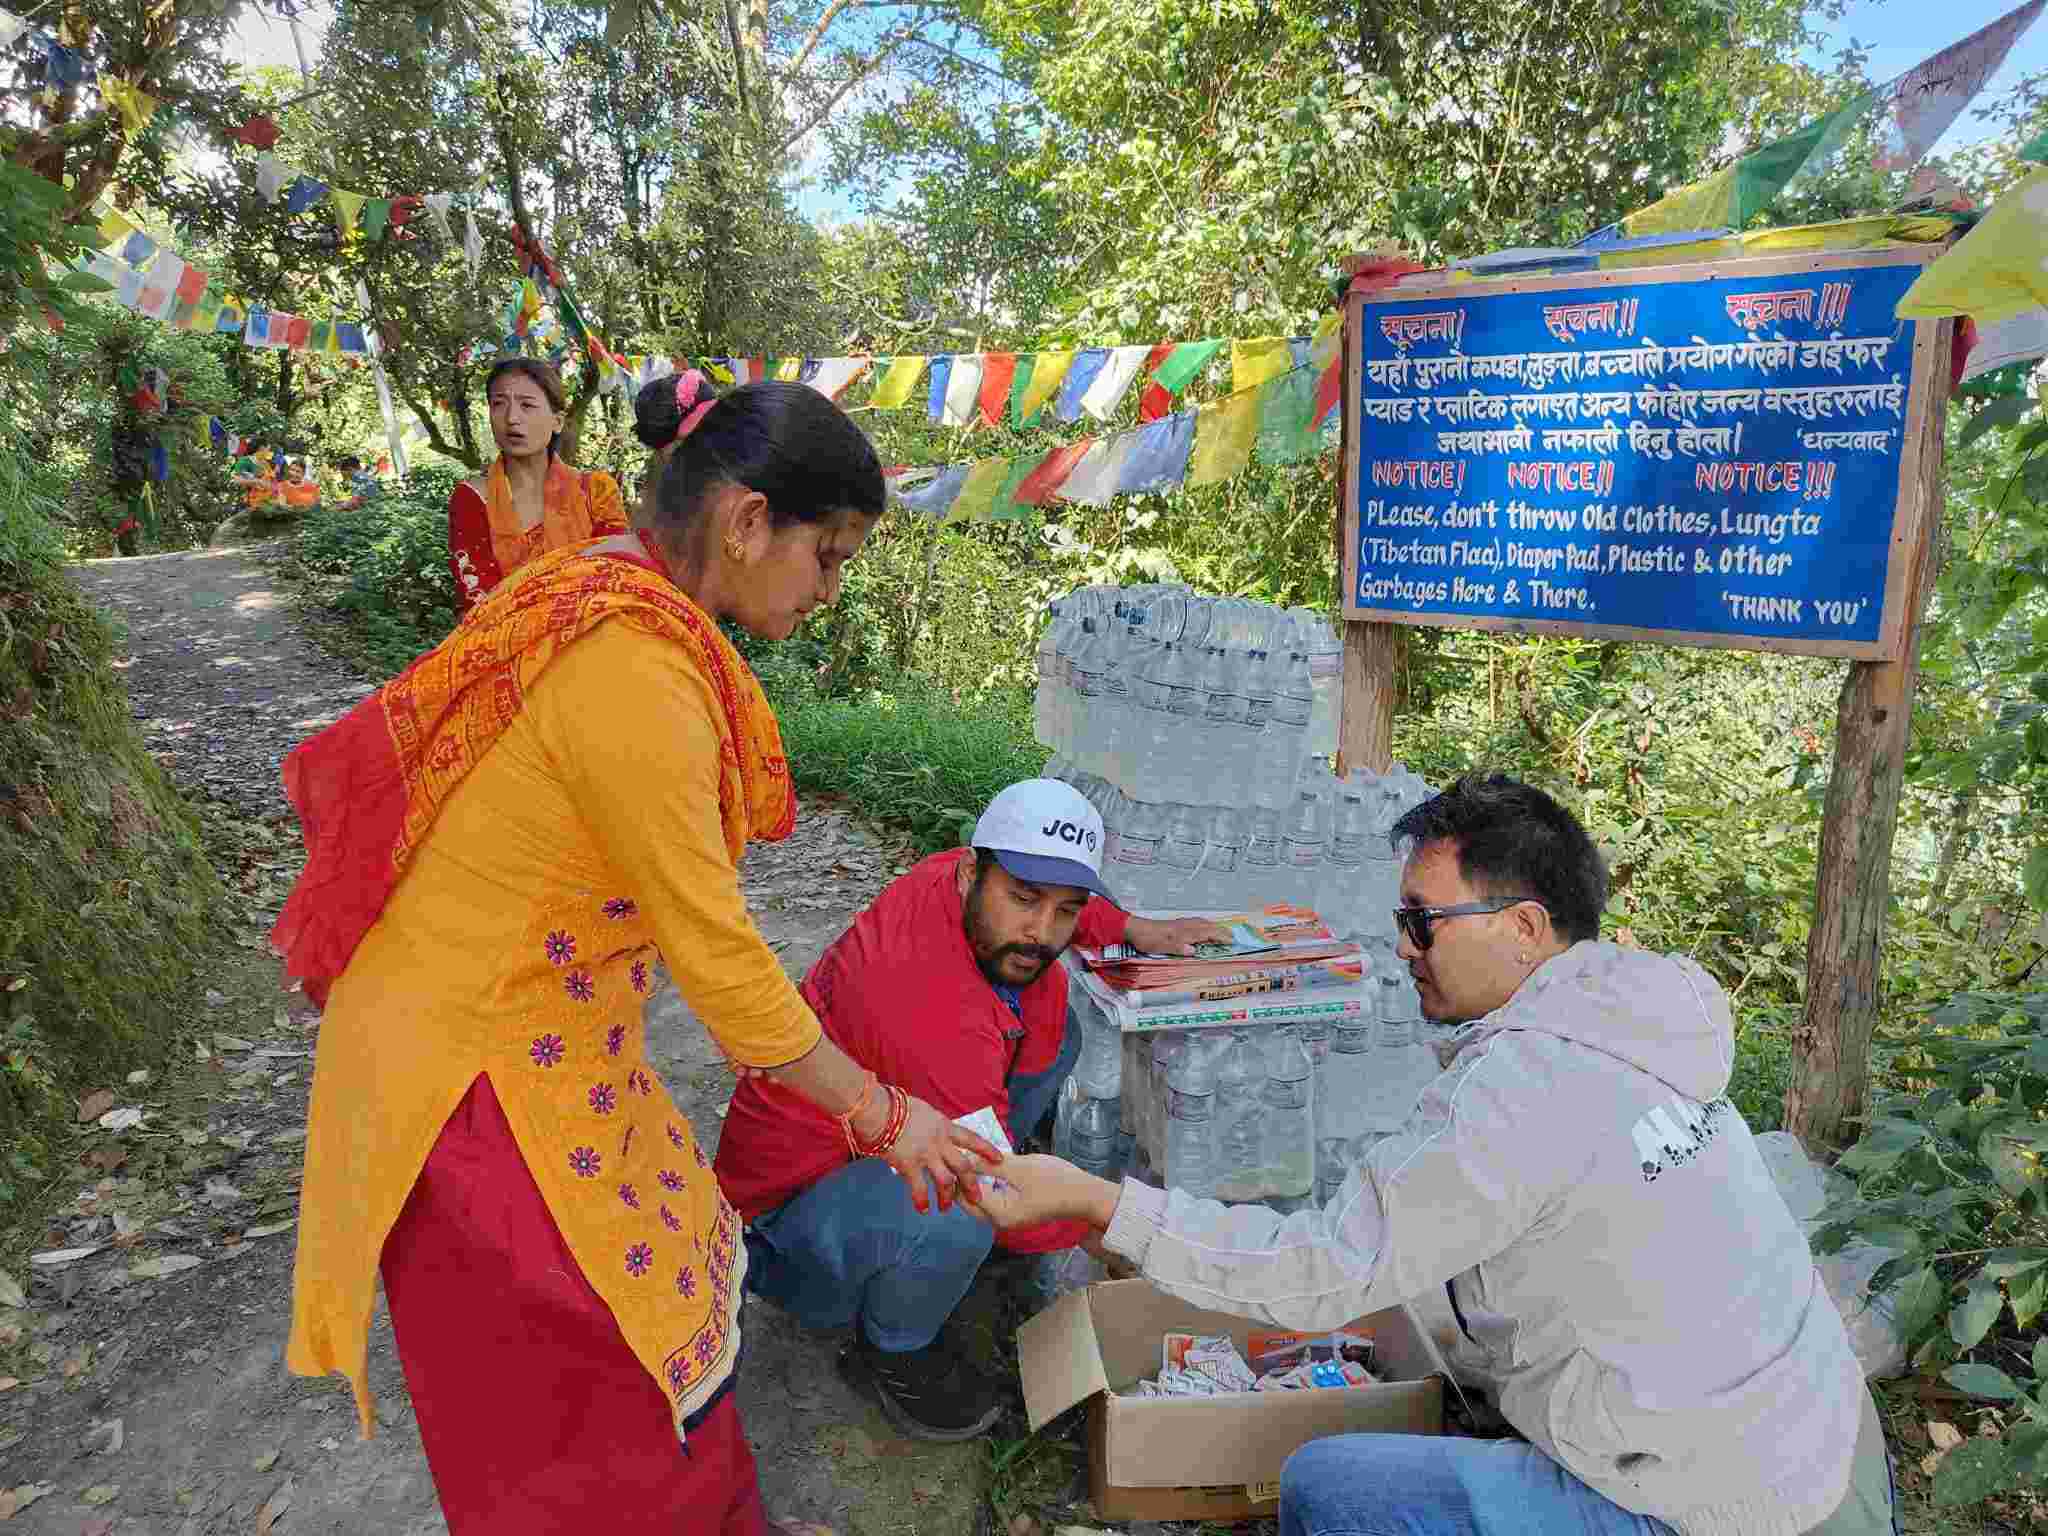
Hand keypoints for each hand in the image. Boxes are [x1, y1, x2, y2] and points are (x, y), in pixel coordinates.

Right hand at [875, 1094, 1000, 1214]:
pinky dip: (922, 1200)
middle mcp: (939, 1142)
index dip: (987, 1149)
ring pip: (946, 1180)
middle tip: (977, 1197)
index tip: (999, 1158)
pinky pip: (920, 1187)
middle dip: (971, 1183)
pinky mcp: (909, 1164)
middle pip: (963, 1166)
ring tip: (946, 1208)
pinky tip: (923, 1209)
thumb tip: (933, 1133)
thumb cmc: (896, 1107)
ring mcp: (926, 1154)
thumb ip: (932, 1126)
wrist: (879, 1110)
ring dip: (947, 1197)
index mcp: (944, 1126)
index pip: (972, 1138)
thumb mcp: (923, 1112)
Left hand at [972, 1153, 1121, 1230]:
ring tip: (974, 1159)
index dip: (958, 1173)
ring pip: (980, 1200)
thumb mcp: (1020, 1168)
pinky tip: (990, 1168)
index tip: (956, 1152)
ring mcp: (1008, 1219)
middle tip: (963, 1156)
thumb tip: (966, 1159)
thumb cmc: (1055, 1181)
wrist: (1085, 1195)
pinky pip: (992, 1199)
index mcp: (998, 1213)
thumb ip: (990, 1164)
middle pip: (969, 1201)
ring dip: (975, 1182)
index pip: (964, 1194)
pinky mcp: (1016, 1212)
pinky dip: (987, 1185)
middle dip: (963, 1181)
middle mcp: (999, 1221)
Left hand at [1126, 915, 1234, 955]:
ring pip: (1202, 924)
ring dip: (1214, 928)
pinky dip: (1205, 926)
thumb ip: (1178, 948)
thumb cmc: (1148, 938)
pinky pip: (1196, 923)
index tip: (1232, 941)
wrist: (1136, 929)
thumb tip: (1193, 950)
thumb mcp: (1162, 946)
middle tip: (1233, 937)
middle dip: (1221, 931)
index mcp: (1184, 932)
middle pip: (1208, 927)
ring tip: (1223, 933)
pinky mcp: (1177, 924)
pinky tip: (1203, 928)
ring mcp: (1181, 924)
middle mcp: (1185, 926)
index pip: (1207, 933)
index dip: (1220, 937)